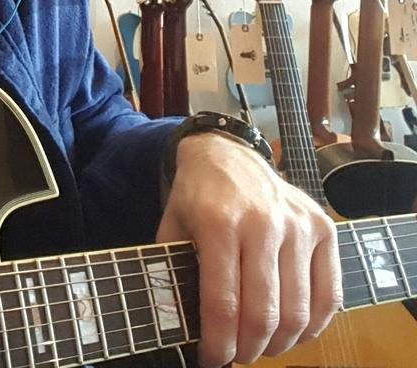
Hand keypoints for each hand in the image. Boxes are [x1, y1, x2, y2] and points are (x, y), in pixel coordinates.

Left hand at [155, 132, 340, 366]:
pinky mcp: (323, 228)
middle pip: (264, 314)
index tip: (211, 360)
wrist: (225, 153)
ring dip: (280, 343)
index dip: (218, 344)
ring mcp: (298, 225)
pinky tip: (292, 329)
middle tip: (237, 355)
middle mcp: (262, 223)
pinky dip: (312, 325)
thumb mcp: (172, 227)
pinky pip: (329, 296)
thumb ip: (171, 271)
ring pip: (298, 312)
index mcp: (218, 223)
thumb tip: (176, 323)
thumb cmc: (196, 196)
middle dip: (249, 349)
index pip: (223, 304)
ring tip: (261, 344)